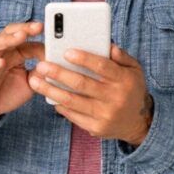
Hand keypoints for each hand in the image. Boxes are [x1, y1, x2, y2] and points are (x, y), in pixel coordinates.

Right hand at [0, 20, 45, 123]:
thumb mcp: (29, 83)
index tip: (54, 38)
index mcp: (15, 54)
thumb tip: (54, 65)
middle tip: (39, 26)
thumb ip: (40, 73)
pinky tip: (1, 62)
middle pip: (10, 34)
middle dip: (24, 28)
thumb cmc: (6, 92)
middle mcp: (2, 53)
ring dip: (8, 39)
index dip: (39, 40)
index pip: (27, 41)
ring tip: (21, 36)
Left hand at [28, 42, 153, 145]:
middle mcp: (114, 98)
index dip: (84, 59)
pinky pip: (73, 115)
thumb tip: (108, 45)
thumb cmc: (132, 89)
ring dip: (51, 90)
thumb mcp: (134, 69)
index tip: (66, 52)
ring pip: (72, 101)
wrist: (138, 122)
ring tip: (35, 80)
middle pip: (82, 84)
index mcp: (124, 80)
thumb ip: (121, 56)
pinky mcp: (95, 127)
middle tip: (41, 65)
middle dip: (59, 73)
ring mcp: (104, 115)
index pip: (102, 67)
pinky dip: (59, 104)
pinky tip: (49, 95)